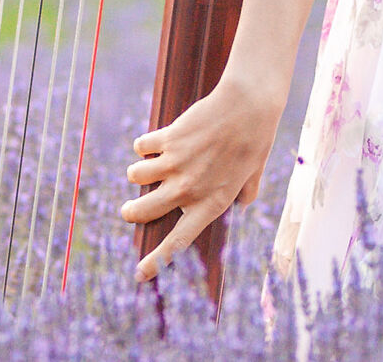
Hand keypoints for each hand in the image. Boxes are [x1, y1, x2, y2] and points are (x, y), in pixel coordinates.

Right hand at [119, 73, 280, 280]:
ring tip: (149, 164)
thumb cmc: (254, 141)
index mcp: (210, 205)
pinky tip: (155, 140)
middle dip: (130, 212)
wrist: (248, 107)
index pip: (178, 242)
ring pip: (136, 176)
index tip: (139, 275)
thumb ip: (244, 195)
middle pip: (143, 211)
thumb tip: (241, 203)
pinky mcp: (168, 140)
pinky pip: (141, 146)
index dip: (156, 261)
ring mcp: (175, 164)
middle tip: (128, 210)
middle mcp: (188, 189)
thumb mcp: (253, 176)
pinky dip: (145, 144)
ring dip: (138, 171)